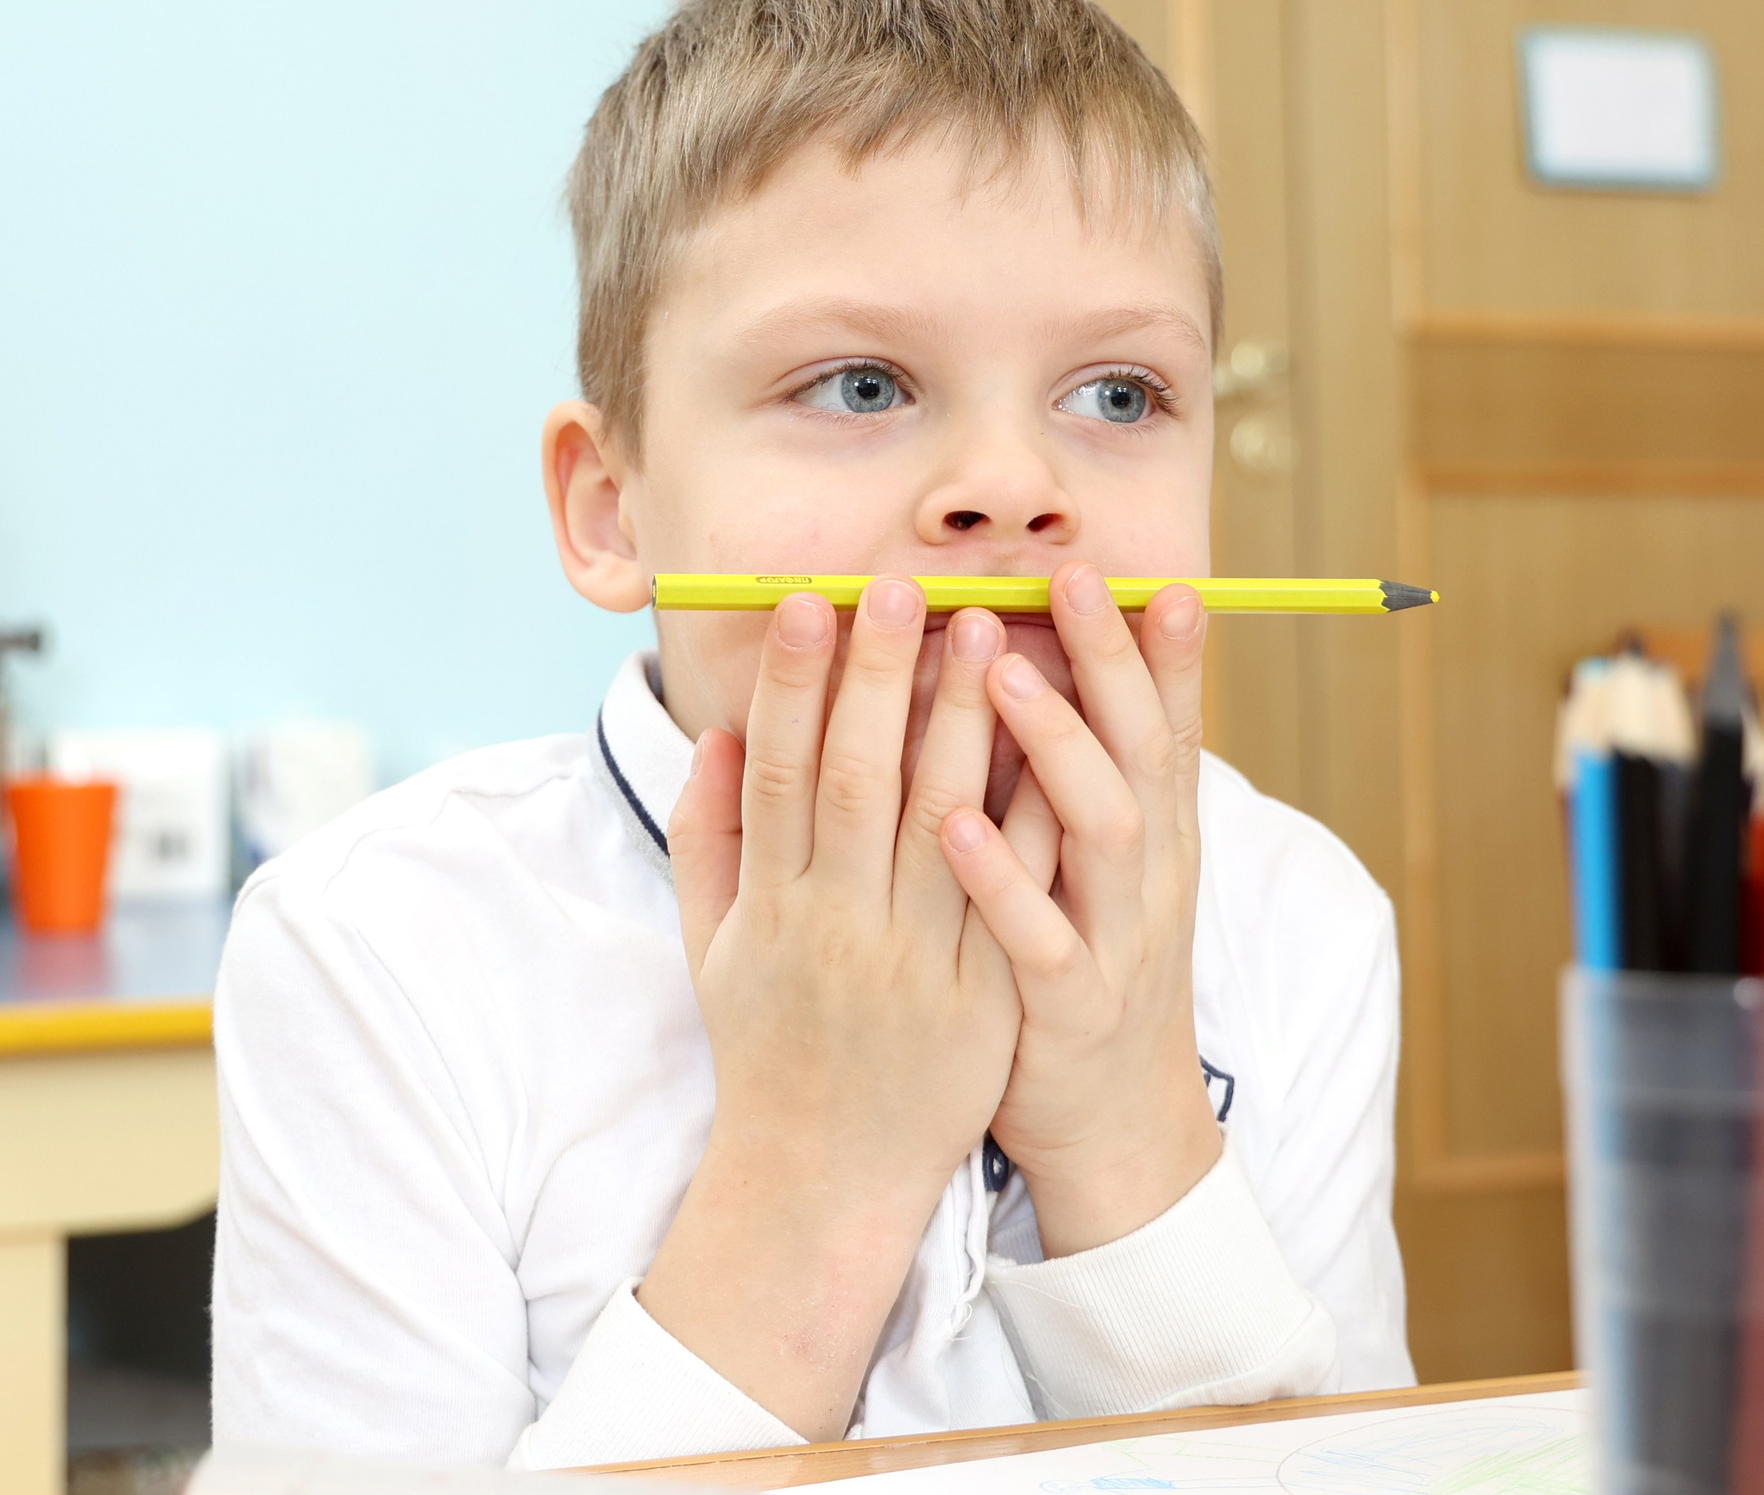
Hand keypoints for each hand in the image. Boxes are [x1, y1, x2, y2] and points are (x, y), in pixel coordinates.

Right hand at [638, 581, 1020, 1439]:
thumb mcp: (713, 946)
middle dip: (880, 679)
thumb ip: (709, 838)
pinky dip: (1030, 813)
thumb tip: (719, 736)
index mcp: (771, 909)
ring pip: (944, 824)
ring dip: (966, 723)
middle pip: (860, 782)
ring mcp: (915, 962)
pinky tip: (1054, 740)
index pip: (780, 774)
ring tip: (990, 631)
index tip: (811, 602)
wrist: (826, 1177)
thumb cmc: (768, 1046)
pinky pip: (1011, 892)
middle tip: (904, 586)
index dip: (795, 685)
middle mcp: (839, 928)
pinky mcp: (982, 995)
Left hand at [940, 562, 1223, 1255]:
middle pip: (1143, 753)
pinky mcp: (1069, 1011)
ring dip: (1060, 750)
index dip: (1163, 652)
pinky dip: (1003, 882)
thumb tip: (1043, 674)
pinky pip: (1038, 939)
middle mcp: (1148, 879)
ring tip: (1006, 677)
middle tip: (1072, 579)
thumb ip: (1080, 784)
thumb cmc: (1085, 978)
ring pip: (1105, 833)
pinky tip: (955, 829)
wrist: (1115, 1133)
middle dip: (1113, 664)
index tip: (1154, 571)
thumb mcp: (1102, 876)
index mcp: (1153, 840)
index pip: (1167, 725)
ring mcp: (1116, 943)